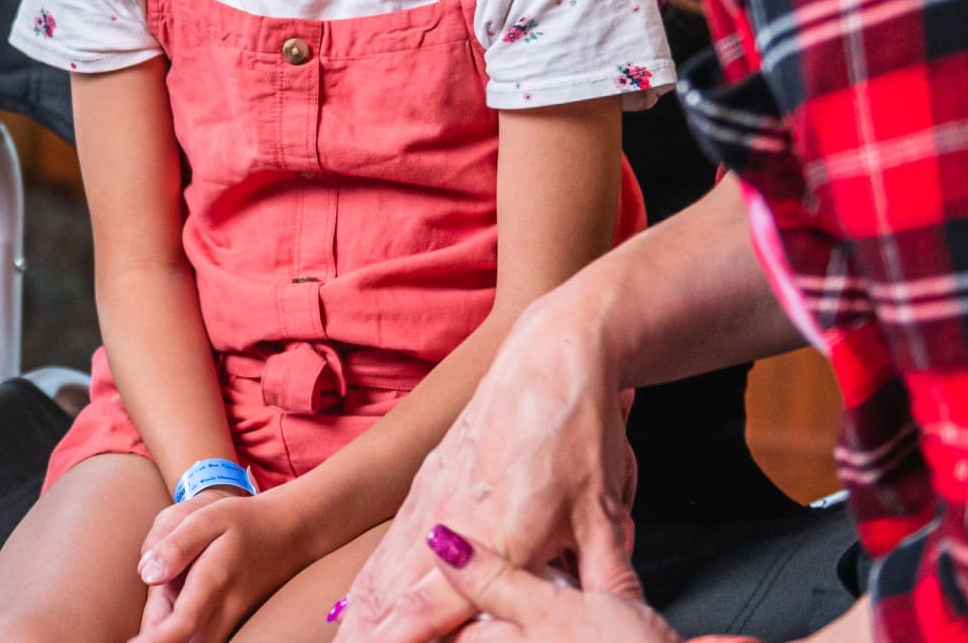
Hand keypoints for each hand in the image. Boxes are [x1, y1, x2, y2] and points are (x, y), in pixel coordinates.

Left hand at [131, 487, 308, 642]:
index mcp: (213, 582)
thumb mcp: (207, 517)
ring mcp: (233, 620)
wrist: (291, 532)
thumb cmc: (243, 521)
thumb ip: (176, 545)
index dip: (155, 641)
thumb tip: (147, 574)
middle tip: (133, 638)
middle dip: (159, 642)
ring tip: (147, 629)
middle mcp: (225, 609)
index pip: (181, 626)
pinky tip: (166, 622)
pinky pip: (205, 637)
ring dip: (170, 636)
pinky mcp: (234, 622)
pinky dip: (183, 633)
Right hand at [337, 295, 638, 642]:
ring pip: (387, 565)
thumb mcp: (607, 512)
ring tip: (345, 639)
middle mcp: (455, 517)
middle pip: (395, 591)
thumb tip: (622, 620)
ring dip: (364, 608)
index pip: (435, 604)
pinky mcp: (430, 476)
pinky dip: (373, 574)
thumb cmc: (579, 428)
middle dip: (370, 631)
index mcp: (500, 535)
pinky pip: (392, 538)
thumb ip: (607, 578)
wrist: (552, 354)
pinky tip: (361, 595)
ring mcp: (435, 493)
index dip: (401, 636)